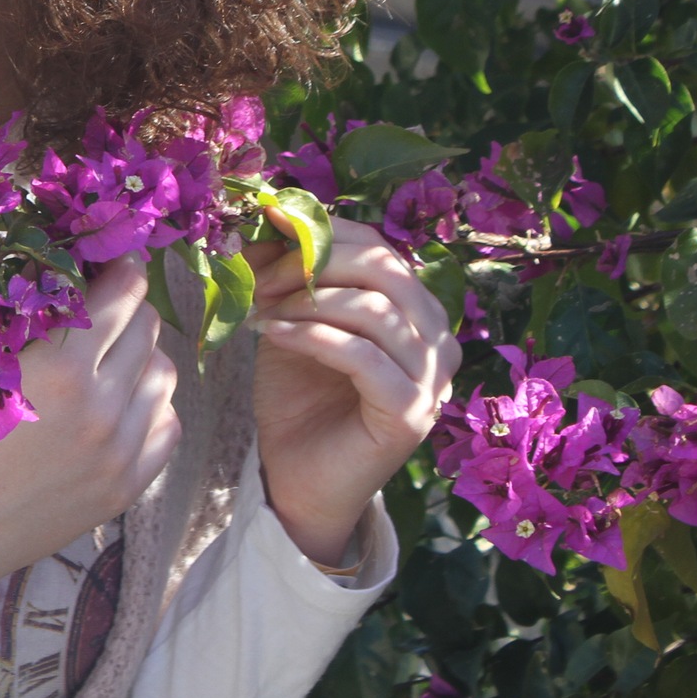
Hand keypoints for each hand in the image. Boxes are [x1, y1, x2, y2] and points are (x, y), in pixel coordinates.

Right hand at [0, 256, 182, 597]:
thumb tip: (19, 258)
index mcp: (60, 367)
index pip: (123, 294)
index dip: (117, 270)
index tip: (106, 267)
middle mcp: (102, 408)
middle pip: (149, 329)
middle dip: (126, 310)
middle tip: (98, 312)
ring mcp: (120, 454)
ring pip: (165, 377)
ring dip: (141, 358)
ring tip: (106, 361)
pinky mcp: (126, 489)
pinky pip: (167, 428)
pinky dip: (151, 408)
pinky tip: (117, 407)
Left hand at [249, 217, 458, 566]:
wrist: (297, 479)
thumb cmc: (298, 398)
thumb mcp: (291, 322)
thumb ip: (288, 277)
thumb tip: (267, 218)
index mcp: (417, 312)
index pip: (379, 248)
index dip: (320, 234)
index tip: (264, 230)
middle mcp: (438, 341)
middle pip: (385, 270)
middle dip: (313, 263)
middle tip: (258, 275)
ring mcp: (432, 380)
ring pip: (376, 310)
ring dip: (308, 301)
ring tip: (260, 308)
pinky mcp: (410, 414)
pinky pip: (363, 357)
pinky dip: (312, 337)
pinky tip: (271, 334)